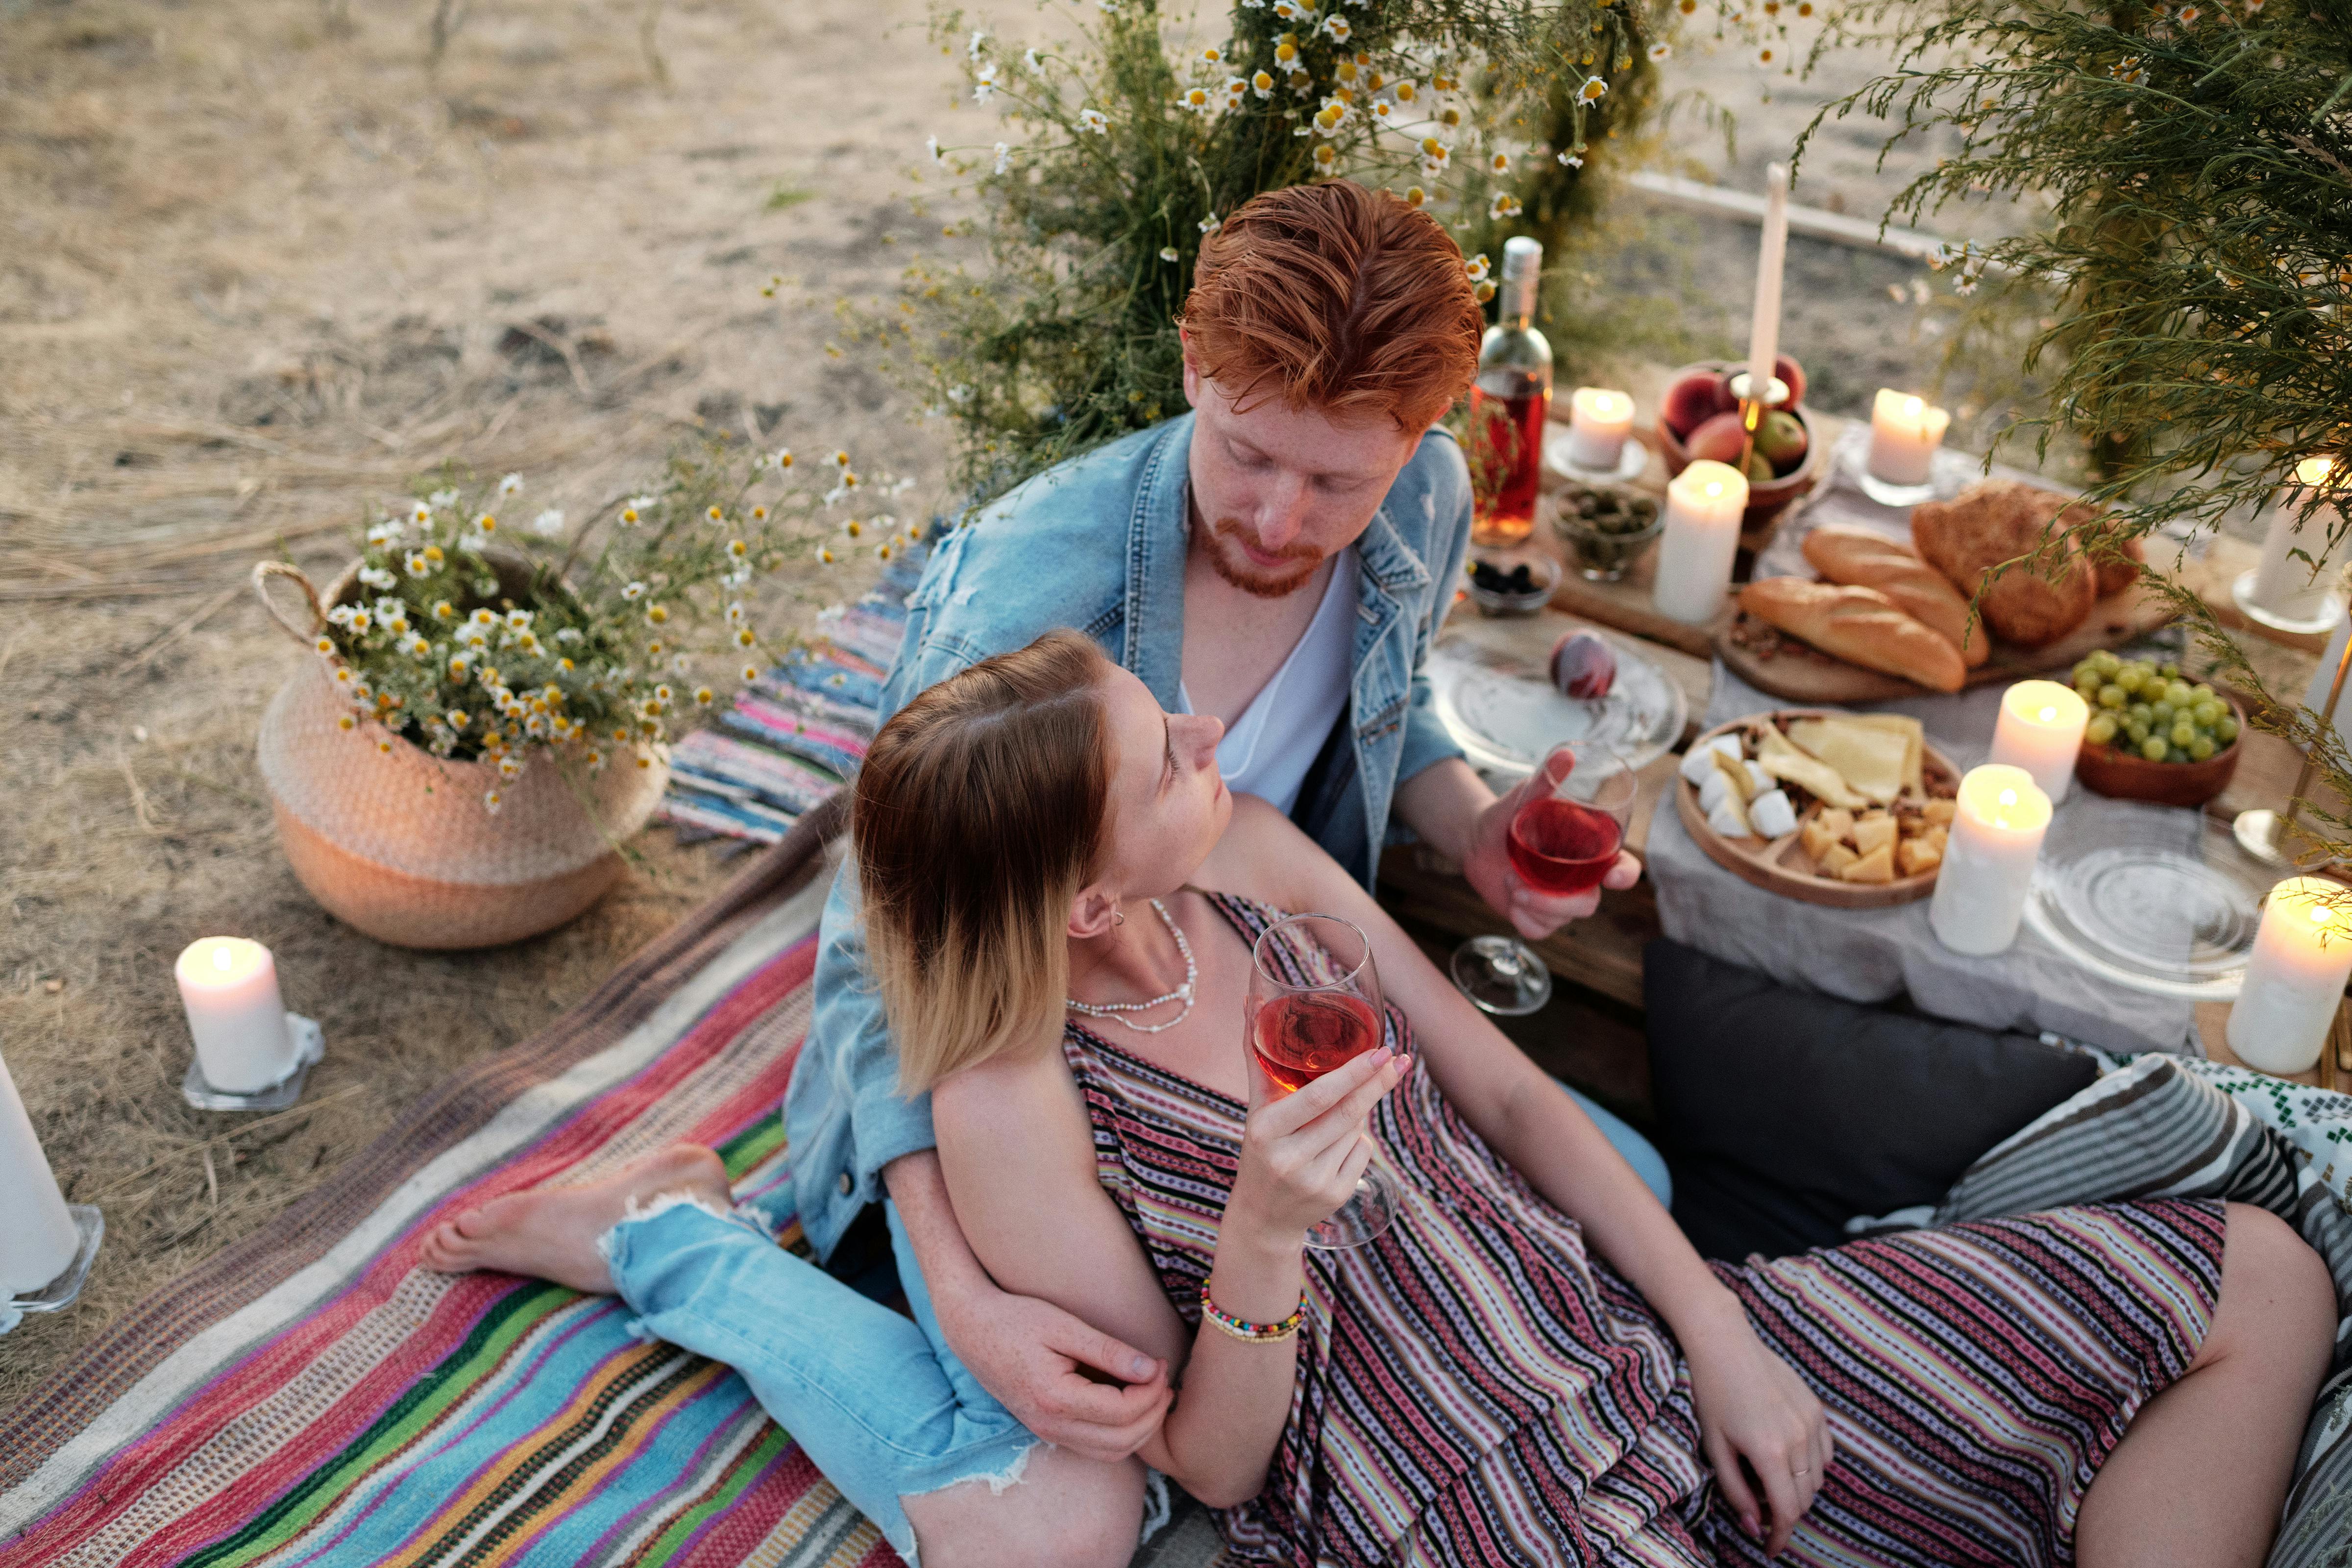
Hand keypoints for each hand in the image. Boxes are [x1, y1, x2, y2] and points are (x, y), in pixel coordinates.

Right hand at [938, 1280, 1173, 1462]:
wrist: (971, 1329)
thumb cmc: (1016, 1318)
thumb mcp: (1064, 1325)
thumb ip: (1109, 1350)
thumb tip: (1151, 1369)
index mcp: (1055, 1398)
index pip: (1122, 1412)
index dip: (1151, 1391)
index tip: (1161, 1363)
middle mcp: (1050, 1425)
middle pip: (1122, 1441)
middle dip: (1154, 1414)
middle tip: (1165, 1379)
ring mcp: (1046, 1432)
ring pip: (1111, 1452)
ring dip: (1141, 1429)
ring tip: (1155, 1393)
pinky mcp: (1047, 1429)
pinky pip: (1095, 1448)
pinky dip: (1121, 1434)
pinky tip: (1131, 1404)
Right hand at [1230, 1046, 1399, 1238]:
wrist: (1262, 1216)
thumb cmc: (1261, 1149)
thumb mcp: (1256, 1109)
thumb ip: (1258, 1058)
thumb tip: (1247, 1000)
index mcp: (1265, 1130)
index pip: (1318, 1097)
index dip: (1353, 1073)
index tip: (1380, 1051)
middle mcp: (1289, 1158)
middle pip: (1348, 1113)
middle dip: (1377, 1084)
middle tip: (1397, 1059)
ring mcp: (1314, 1181)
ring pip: (1358, 1131)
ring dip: (1360, 1114)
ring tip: (1342, 1111)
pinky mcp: (1335, 1196)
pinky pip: (1363, 1153)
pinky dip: (1359, 1141)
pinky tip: (1338, 1145)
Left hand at [1460, 751, 1640, 938]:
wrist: (1475, 840)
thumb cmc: (1507, 815)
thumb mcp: (1523, 797)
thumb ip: (1545, 779)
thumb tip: (1566, 753)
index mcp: (1589, 850)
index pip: (1623, 866)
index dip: (1626, 875)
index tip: (1614, 877)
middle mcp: (1581, 878)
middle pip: (1589, 902)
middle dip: (1558, 901)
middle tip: (1520, 885)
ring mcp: (1561, 900)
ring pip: (1564, 918)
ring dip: (1533, 904)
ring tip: (1509, 881)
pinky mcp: (1540, 916)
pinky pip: (1540, 930)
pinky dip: (1522, 918)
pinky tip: (1511, 899)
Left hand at [1682, 1308, 1831, 1556]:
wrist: (1725, 1344)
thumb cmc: (1712, 1394)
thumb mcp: (1714, 1447)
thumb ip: (1736, 1491)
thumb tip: (1754, 1526)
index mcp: (1769, 1452)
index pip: (1786, 1511)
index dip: (1779, 1536)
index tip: (1769, 1548)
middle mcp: (1798, 1439)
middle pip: (1803, 1499)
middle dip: (1784, 1514)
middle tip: (1759, 1510)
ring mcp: (1811, 1423)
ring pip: (1816, 1479)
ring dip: (1796, 1490)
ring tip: (1765, 1477)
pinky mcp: (1817, 1410)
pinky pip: (1825, 1454)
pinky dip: (1811, 1467)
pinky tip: (1787, 1459)